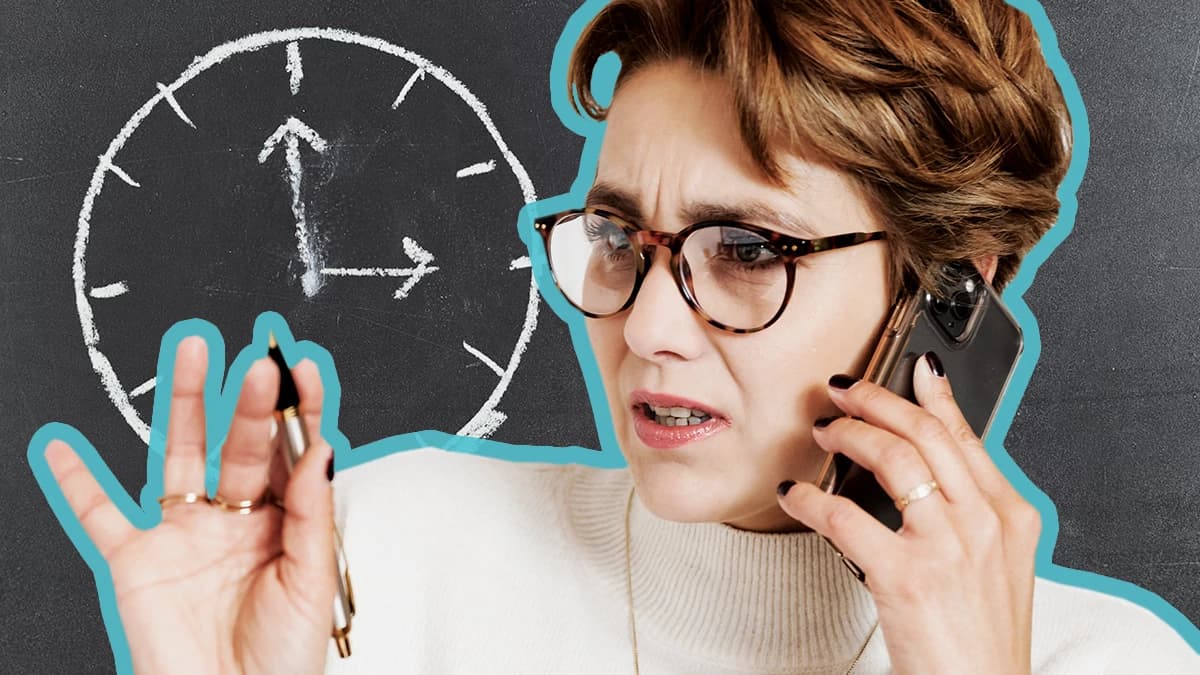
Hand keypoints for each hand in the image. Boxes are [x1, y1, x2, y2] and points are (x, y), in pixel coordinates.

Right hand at [42, 336, 335, 674]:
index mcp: (284, 522)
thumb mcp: (313, 581)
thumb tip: (324, 449)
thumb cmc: (283, 659)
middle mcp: (235, 519)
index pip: (293, 452)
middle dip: (249, 402)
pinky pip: (101, 516)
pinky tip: (64, 447)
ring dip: (183, 404)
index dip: (299, 410)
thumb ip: (313, 513)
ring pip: (180, 456)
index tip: (303, 370)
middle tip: (259, 363)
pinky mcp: (139, 561)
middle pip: (240, 444)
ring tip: (191, 353)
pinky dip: (78, 483)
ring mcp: (185, 535)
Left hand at [777, 353, 1041, 674]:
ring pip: (890, 458)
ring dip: (847, 434)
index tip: (912, 369)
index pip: (966, 436)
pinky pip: (844, 517)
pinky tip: (796, 495)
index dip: (932, 396)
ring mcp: (945, 547)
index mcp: (1009, 517)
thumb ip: (969, 512)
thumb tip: (927, 470)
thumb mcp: (997, 565)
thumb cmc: (982, 639)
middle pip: (925, 433)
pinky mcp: (905, 577)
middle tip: (844, 391)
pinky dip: (810, 499)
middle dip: (876, 401)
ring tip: (823, 432)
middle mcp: (981, 523)